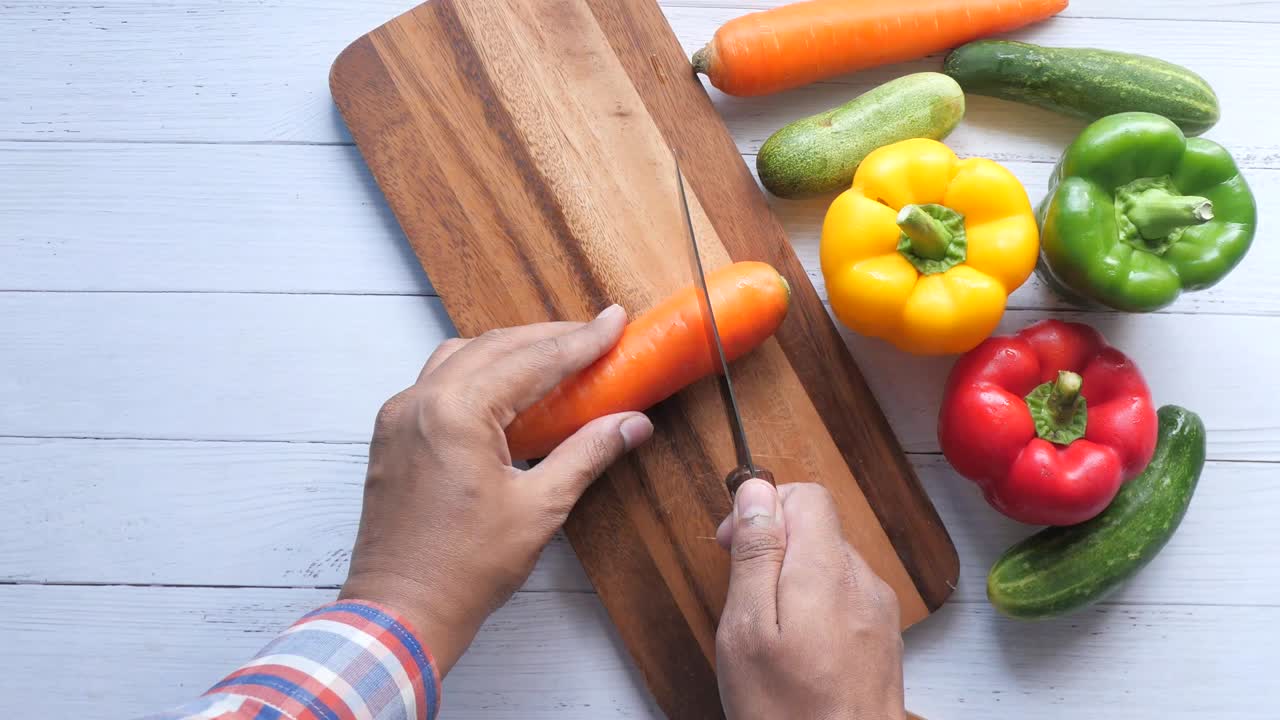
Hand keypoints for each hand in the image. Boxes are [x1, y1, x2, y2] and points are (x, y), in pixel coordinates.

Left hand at [340, 306, 653, 674]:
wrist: (400, 612)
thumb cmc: (464, 568)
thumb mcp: (539, 508)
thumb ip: (587, 454)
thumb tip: (632, 423)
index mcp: (456, 413)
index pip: (533, 360)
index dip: (581, 341)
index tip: (614, 323)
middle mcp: (420, 401)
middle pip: (495, 346)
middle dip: (549, 338)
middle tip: (595, 335)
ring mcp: (399, 416)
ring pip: (462, 356)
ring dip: (510, 350)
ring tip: (555, 356)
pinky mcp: (391, 435)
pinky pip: (438, 382)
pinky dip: (478, 373)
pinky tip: (506, 390)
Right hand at [714, 480, 905, 719]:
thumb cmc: (787, 710)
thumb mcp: (748, 627)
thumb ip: (757, 553)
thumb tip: (756, 491)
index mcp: (826, 570)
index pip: (807, 496)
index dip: (764, 508)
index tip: (734, 544)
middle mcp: (862, 582)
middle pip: (818, 528)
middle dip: (775, 546)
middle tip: (743, 595)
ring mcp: (878, 610)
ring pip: (829, 563)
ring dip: (793, 578)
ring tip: (768, 629)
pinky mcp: (882, 637)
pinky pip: (844, 597)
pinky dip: (815, 606)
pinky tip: (796, 647)